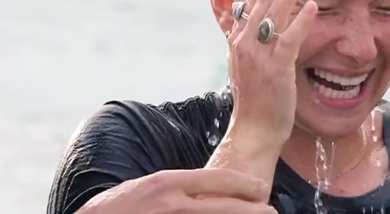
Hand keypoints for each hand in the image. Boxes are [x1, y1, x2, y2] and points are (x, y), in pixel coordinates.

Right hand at [77, 168, 273, 213]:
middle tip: (272, 211)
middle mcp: (173, 203)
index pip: (219, 179)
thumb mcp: (148, 187)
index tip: (261, 189)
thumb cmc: (117, 207)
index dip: (245, 185)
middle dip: (254, 210)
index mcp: (168, 183)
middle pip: (226, 206)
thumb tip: (209, 190)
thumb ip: (177, 187)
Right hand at [221, 0, 319, 154]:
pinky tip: (313, 6)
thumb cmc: (255, 98)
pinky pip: (288, 39)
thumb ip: (248, 39)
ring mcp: (258, 56)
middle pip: (262, 0)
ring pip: (273, 13)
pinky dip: (300, 21)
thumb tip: (251, 17)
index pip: (252, 1)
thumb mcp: (246, 62)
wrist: (254, 130)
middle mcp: (244, 44)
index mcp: (238, 41)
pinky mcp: (275, 70)